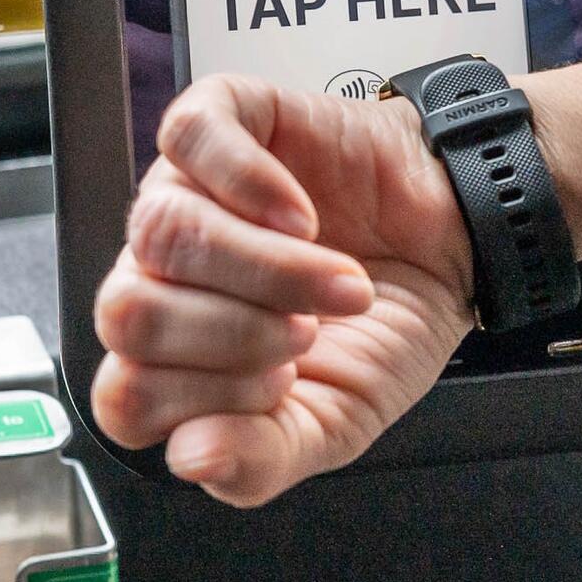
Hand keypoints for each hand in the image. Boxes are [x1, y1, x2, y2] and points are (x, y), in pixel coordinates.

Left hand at [91, 74, 473, 504]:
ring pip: (163, 230)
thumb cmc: (387, 321)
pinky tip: (302, 215)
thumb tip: (192, 461)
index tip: (283, 390)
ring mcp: (182, 192)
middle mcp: (162, 276)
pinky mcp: (220, 120)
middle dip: (232, 336)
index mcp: (173, 360)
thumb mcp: (341, 420)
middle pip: (125, 312)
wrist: (458, 239)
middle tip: (306, 335)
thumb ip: (263, 460)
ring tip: (332, 282)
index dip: (204, 403)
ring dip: (264, 268)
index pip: (122, 399)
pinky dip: (250, 183)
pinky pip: (190, 139)